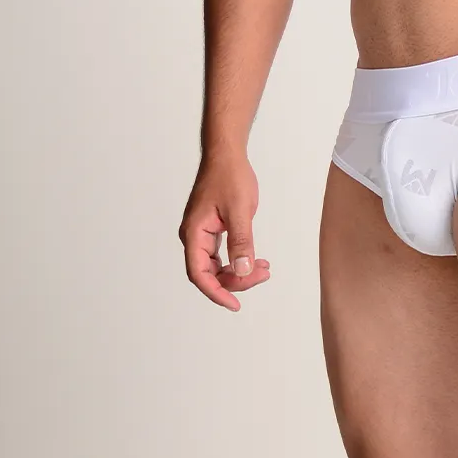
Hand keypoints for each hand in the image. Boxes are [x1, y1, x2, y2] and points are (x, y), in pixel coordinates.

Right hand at [179, 150, 270, 310]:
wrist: (226, 153)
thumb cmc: (230, 176)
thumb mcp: (239, 210)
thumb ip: (241, 241)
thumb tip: (243, 271)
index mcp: (194, 233)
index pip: (199, 274)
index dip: (216, 292)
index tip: (234, 304)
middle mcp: (194, 236)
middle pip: (209, 273)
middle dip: (235, 280)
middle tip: (262, 275)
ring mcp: (202, 233)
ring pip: (216, 265)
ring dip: (238, 271)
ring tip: (264, 269)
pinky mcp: (211, 229)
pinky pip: (221, 254)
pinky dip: (238, 259)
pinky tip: (255, 261)